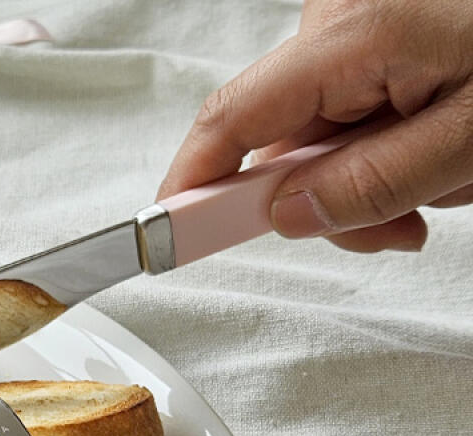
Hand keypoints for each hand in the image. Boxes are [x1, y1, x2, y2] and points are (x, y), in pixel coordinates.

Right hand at [159, 0, 472, 252]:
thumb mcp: (472, 139)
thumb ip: (372, 184)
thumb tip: (287, 216)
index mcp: (357, 31)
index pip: (234, 120)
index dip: (193, 185)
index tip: (168, 236)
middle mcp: (338, 22)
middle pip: (277, 145)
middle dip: (325, 201)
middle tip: (393, 228)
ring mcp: (351, 32)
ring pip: (312, 143)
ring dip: (361, 183)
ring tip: (434, 182)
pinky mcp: (366, 45)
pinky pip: (340, 121)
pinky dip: (376, 154)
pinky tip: (425, 151)